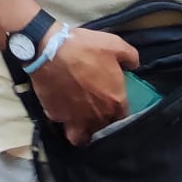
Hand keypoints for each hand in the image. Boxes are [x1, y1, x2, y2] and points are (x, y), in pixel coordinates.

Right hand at [30, 26, 140, 144]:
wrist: (48, 49)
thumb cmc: (84, 47)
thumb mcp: (114, 44)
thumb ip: (131, 57)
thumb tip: (133, 66)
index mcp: (115, 101)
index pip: (124, 117)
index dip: (118, 110)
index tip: (113, 103)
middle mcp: (98, 116)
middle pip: (104, 129)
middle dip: (102, 122)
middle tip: (96, 109)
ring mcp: (76, 118)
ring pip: (82, 137)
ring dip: (83, 131)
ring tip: (80, 121)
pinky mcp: (56, 115)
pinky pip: (62, 124)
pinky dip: (63, 119)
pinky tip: (61, 109)